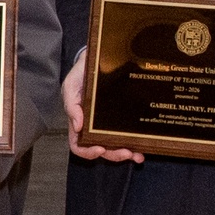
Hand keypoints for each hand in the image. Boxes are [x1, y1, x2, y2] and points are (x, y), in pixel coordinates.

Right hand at [61, 50, 140, 165]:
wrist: (98, 59)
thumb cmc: (81, 74)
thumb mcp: (71, 86)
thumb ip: (71, 105)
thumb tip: (78, 126)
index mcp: (79, 122)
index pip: (78, 145)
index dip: (87, 152)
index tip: (100, 149)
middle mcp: (93, 127)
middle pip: (101, 149)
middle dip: (113, 154)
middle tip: (127, 153)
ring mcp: (109, 124)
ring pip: (116, 146)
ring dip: (126, 153)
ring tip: (138, 155)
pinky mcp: (122, 118)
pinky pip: (128, 134)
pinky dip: (135, 143)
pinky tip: (143, 147)